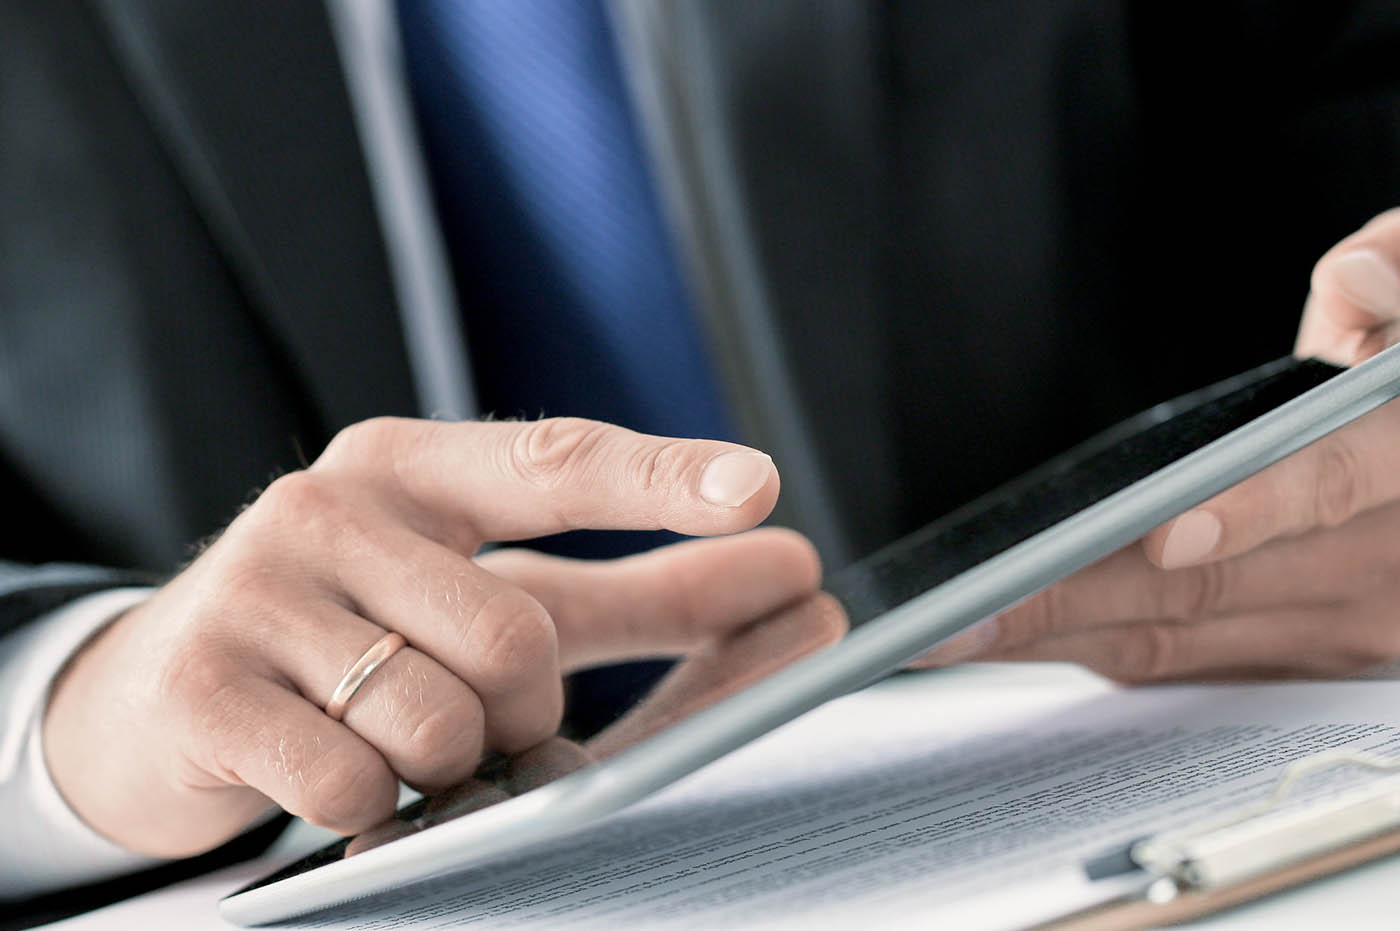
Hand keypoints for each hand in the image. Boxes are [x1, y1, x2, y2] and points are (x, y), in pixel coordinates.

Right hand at [43, 417, 823, 856]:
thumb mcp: (491, 598)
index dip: (660, 480)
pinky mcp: (204, 687)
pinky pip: (353, 783)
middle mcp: (328, 505)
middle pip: (516, 639)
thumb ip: (641, 593)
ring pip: (441, 720)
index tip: (757, 489)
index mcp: (411, 466)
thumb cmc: (356, 637)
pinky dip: (366, 806)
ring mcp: (255, 591)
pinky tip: (325, 775)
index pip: (553, 464)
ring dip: (442, 764)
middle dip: (521, 710)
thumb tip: (786, 570)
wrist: (151, 700)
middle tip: (470, 714)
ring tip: (384, 740)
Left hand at [922, 208, 1399, 679]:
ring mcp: (1346, 629)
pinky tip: (1015, 634)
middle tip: (956, 615)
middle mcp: (1382, 564)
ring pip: (1177, 643)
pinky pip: (1180, 665)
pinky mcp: (1301, 661)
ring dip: (1057, 640)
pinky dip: (1093, 647)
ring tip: (951, 632)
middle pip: (1207, 590)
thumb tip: (1358, 282)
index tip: (1168, 536)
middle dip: (1069, 602)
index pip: (1334, 482)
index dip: (1249, 509)